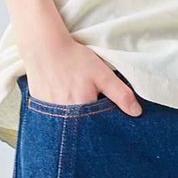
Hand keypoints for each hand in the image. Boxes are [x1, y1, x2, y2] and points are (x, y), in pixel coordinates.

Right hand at [23, 35, 142, 117]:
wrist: (44, 49)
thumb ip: (120, 94)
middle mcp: (64, 119)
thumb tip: (136, 112)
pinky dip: (61, 115)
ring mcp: (50, 118)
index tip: (104, 106)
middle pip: (84, 129)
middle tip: (87, 96)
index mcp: (82, 110)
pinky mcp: (40, 114)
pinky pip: (55, 122)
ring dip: (75, 118)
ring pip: (69, 126)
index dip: (105, 121)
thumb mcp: (101, 73)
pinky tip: (63, 97)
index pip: (100, 128)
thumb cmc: (74, 59)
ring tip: (74, 95)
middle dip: (89, 121)